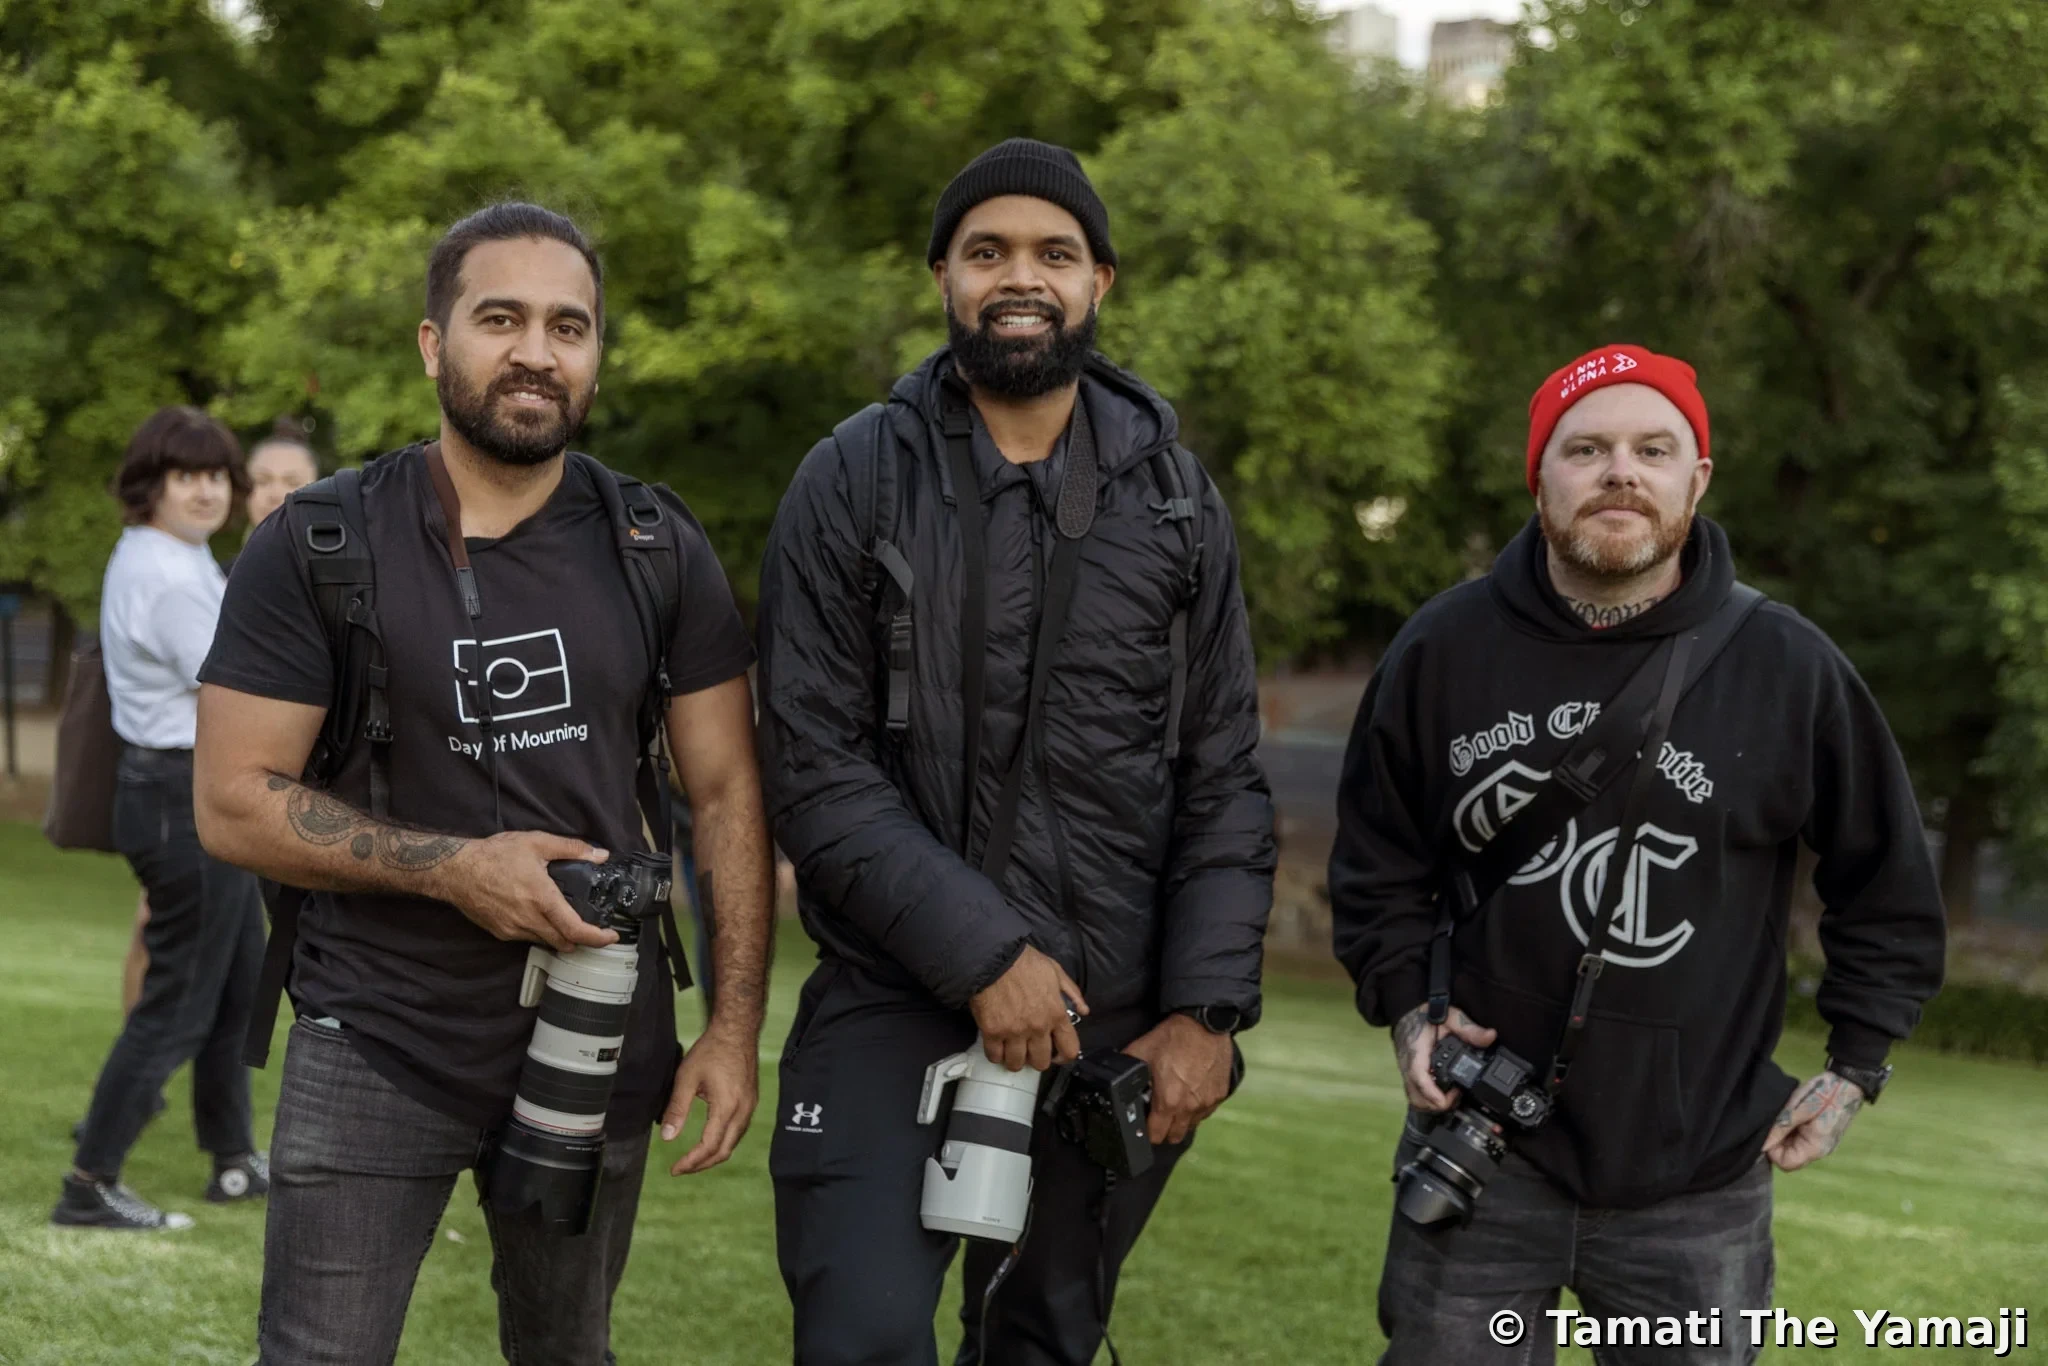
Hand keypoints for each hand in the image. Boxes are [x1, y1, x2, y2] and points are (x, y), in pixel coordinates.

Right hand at [441, 833, 616, 951]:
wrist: (455, 870)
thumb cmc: (494, 855)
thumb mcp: (536, 842)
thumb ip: (571, 849)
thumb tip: (600, 855)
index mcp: (541, 899)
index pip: (575, 930)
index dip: (597, 938)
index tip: (611, 937)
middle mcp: (528, 920)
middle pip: (564, 942)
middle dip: (581, 939)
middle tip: (592, 929)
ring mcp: (513, 930)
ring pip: (545, 941)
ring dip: (559, 936)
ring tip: (565, 919)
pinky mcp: (500, 933)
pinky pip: (527, 938)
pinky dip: (539, 931)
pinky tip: (538, 915)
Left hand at [662, 1023, 758, 1174]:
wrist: (737, 1031)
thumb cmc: (711, 1050)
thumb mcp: (687, 1078)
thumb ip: (677, 1109)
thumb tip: (667, 1138)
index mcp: (726, 1107)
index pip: (709, 1146)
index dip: (691, 1162)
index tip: (674, 1169)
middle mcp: (743, 1111)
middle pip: (725, 1151)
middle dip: (702, 1165)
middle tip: (682, 1168)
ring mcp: (750, 1107)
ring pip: (734, 1143)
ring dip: (714, 1154)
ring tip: (693, 1158)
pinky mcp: (752, 1102)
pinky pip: (739, 1131)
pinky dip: (724, 1142)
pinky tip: (711, 1139)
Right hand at [969, 945, 1086, 1071]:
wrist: (994, 958)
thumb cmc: (1025, 962)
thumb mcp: (1056, 971)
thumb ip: (1072, 993)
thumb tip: (1084, 1011)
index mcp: (1056, 1014)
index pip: (1069, 1050)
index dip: (1064, 1057)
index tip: (1056, 1055)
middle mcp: (1037, 1028)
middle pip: (1041, 1062)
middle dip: (1036, 1059)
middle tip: (1030, 1050)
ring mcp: (1014, 1032)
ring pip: (1016, 1064)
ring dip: (1015, 1059)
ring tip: (1012, 1050)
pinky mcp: (992, 1032)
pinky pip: (994, 1056)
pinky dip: (996, 1055)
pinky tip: (997, 1046)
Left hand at [1122, 1014, 1234, 1144]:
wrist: (1204, 1023)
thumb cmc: (1172, 1037)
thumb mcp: (1140, 1051)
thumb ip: (1126, 1071)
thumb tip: (1114, 1081)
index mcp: (1168, 1101)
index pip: (1155, 1136)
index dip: (1147, 1132)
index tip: (1145, 1122)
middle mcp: (1190, 1107)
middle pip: (1175, 1137)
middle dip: (1164, 1130)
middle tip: (1159, 1114)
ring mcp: (1207, 1103)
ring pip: (1191, 1125)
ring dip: (1182, 1119)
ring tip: (1176, 1100)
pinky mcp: (1220, 1095)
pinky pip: (1206, 1111)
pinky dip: (1197, 1107)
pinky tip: (1192, 1091)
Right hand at [1391, 1001, 1495, 1111]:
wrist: (1409, 1014)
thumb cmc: (1427, 1016)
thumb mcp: (1451, 1017)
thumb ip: (1469, 1029)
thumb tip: (1490, 1036)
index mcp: (1417, 1051)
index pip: (1419, 1076)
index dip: (1432, 1092)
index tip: (1448, 1099)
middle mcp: (1408, 1065)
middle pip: (1417, 1096)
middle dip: (1438, 1104)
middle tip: (1458, 1096)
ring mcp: (1407, 1073)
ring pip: (1415, 1099)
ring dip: (1433, 1105)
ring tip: (1452, 1096)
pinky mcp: (1409, 1077)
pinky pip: (1416, 1096)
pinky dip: (1429, 1100)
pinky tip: (1443, 1093)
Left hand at [1762, 1071, 1864, 1170]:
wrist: (1847, 1082)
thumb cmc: (1823, 1093)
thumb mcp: (1798, 1108)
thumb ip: (1780, 1128)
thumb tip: (1762, 1145)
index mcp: (1816, 1148)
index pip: (1786, 1163)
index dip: (1772, 1150)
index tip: (1769, 1131)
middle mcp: (1819, 1151)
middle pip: (1789, 1156)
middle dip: (1778, 1141)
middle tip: (1777, 1120)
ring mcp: (1821, 1143)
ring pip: (1793, 1147)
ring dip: (1784, 1134)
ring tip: (1786, 1115)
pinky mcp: (1820, 1135)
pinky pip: (1800, 1139)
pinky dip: (1792, 1130)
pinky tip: (1793, 1114)